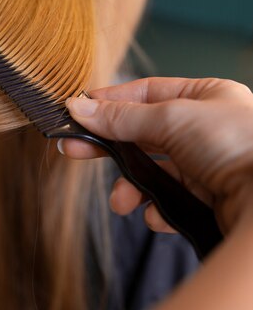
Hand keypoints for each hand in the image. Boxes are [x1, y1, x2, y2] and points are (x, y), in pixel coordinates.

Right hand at [61, 77, 252, 234]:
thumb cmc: (236, 145)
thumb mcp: (171, 119)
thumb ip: (123, 117)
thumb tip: (78, 107)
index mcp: (206, 97)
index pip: (146, 93)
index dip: (110, 101)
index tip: (78, 111)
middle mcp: (206, 128)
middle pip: (144, 134)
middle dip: (110, 147)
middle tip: (73, 150)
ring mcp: (207, 165)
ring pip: (154, 172)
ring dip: (132, 187)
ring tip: (122, 201)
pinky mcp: (208, 199)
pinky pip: (170, 201)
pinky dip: (158, 209)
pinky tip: (158, 215)